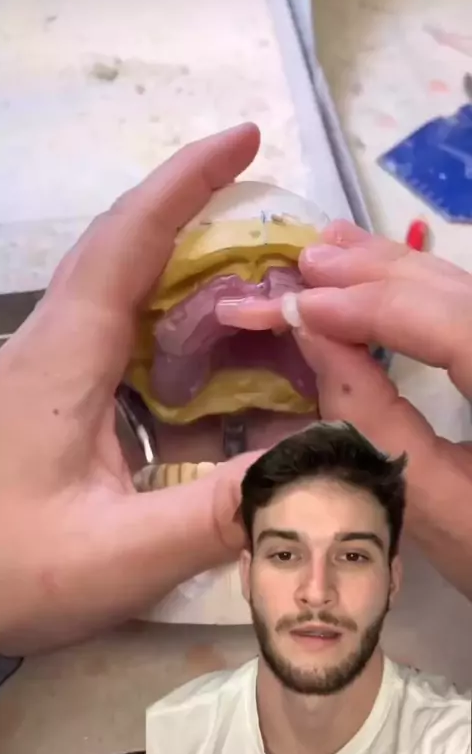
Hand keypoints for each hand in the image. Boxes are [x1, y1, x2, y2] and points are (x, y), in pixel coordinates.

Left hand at [0, 124, 262, 655]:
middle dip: (202, 220)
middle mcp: (54, 343)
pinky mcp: (53, 395)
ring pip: (126, 292)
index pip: (128, 240)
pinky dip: (174, 328)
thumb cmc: (1, 567)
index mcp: (64, 356)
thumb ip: (215, 511)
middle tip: (281, 236)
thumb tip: (315, 462)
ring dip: (192, 276)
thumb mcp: (113, 554)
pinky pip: (121, 336)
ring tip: (261, 290)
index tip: (244, 138)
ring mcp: (50, 367)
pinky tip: (209, 359)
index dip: (186, 181)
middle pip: (130, 251)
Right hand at [217, 221, 471, 599]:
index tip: (299, 305)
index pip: (452, 326)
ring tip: (329, 252)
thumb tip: (311, 335)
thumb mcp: (428, 501)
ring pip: (460, 290)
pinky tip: (377, 272)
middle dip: (375, 274)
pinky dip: (416, 287)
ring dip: (391, 269)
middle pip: (456, 292)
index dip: (371, 308)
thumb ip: (367, 415)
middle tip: (304, 263)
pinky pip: (462, 307)